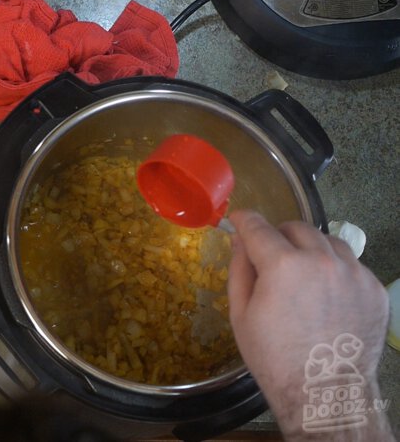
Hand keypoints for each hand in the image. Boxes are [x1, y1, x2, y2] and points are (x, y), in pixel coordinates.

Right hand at [227, 210, 391, 440]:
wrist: (325, 391)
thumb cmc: (274, 357)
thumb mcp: (241, 314)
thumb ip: (240, 269)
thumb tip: (240, 239)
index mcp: (284, 265)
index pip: (259, 227)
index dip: (244, 219)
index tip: (238, 219)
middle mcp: (323, 261)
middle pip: (297, 227)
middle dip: (278, 235)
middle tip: (270, 254)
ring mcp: (354, 274)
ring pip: (328, 241)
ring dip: (310, 248)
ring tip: (301, 273)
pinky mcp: (374, 288)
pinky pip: (351, 264)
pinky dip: (334, 270)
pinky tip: (324, 294)